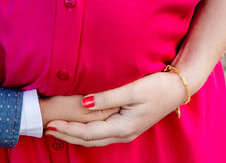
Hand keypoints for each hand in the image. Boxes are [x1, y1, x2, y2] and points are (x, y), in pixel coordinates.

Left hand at [43, 70, 186, 145]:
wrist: (179, 88)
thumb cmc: (157, 86)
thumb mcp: (132, 90)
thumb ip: (107, 98)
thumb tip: (83, 104)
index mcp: (123, 128)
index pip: (88, 133)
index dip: (68, 130)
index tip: (50, 124)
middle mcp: (123, 134)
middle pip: (89, 140)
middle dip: (67, 135)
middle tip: (46, 128)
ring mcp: (126, 132)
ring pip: (95, 139)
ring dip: (75, 134)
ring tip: (58, 128)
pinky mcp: (128, 126)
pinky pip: (102, 134)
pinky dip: (86, 132)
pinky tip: (79, 125)